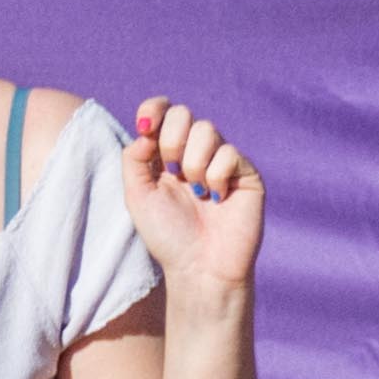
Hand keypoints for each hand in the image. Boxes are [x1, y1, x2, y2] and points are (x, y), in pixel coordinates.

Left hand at [121, 97, 264, 288]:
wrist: (199, 267)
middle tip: (172, 174)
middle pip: (183, 114)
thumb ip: (134, 159)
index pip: (163, 111)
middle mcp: (195, 152)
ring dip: (193, 164)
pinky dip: (216, 178)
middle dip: (170, 142)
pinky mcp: (245, 173)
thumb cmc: (168, 236)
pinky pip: (228, 154)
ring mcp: (222, 160)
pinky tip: (217, 199)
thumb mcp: (137, 196)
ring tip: (196, 194)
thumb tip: (145, 129)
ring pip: (206, 130)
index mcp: (166, 155)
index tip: (144, 127)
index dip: (153, 110)